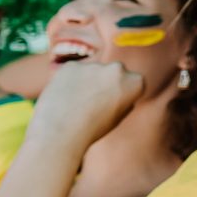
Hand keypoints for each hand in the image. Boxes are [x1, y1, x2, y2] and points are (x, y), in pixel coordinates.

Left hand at [26, 60, 144, 153]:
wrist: (61, 131)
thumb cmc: (91, 129)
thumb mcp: (118, 116)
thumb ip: (123, 97)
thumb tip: (117, 87)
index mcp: (136, 82)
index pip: (133, 82)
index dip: (122, 95)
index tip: (111, 107)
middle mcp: (118, 68)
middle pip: (114, 72)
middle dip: (106, 82)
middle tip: (93, 103)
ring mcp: (94, 65)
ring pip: (93, 71)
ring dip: (87, 81)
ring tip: (76, 103)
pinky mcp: (72, 65)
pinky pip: (74, 71)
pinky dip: (70, 81)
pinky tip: (65, 97)